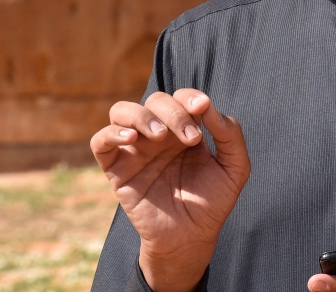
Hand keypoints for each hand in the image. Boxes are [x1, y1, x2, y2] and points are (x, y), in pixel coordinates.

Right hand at [90, 90, 250, 291]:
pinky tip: (132, 138)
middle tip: (191, 138)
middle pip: (155, 101)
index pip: (181, 97)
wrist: (191, 237)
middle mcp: (157, 134)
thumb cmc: (212, 201)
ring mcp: (135, 149)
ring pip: (121, 111)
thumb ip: (230, 133)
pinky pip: (100, 141)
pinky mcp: (116, 169)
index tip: (203, 108)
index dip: (190, 97)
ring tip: (160, 135)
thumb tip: (208, 106)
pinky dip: (111, 132)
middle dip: (174, 112)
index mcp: (184, 128)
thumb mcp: (235, 166)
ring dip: (141, 114)